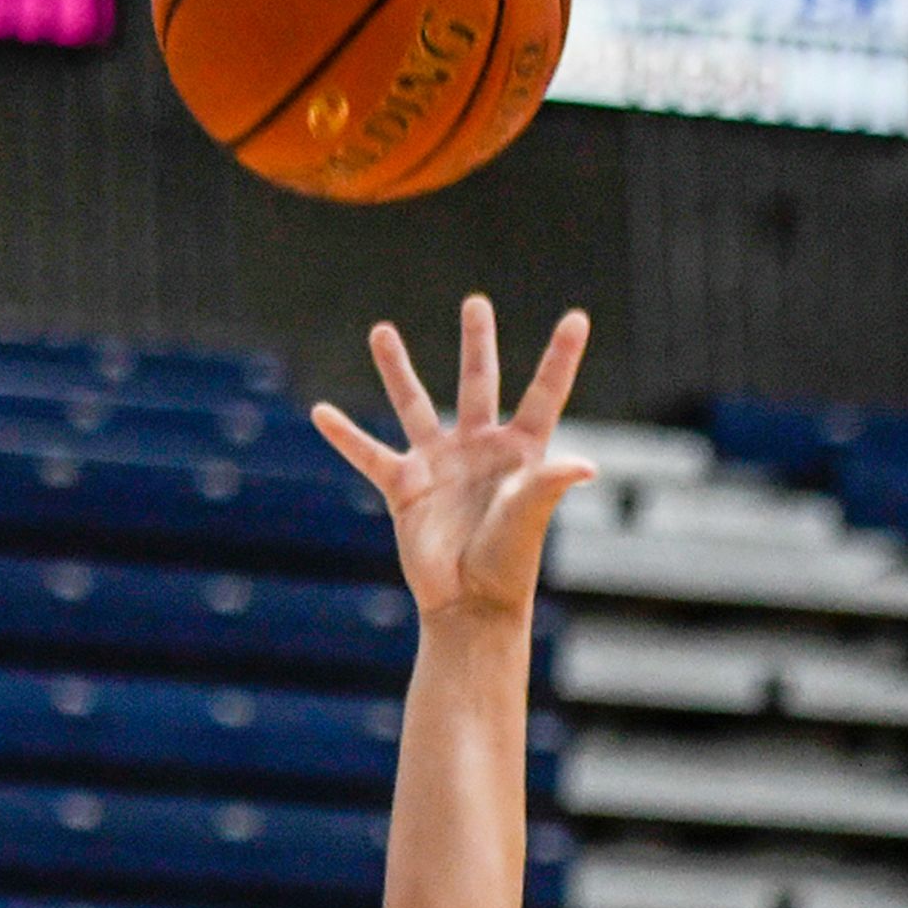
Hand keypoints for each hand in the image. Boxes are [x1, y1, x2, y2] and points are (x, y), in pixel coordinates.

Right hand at [309, 299, 595, 625]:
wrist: (469, 605)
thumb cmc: (508, 562)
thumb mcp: (530, 516)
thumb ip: (549, 483)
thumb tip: (586, 466)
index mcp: (521, 450)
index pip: (543, 393)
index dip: (560, 357)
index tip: (577, 318)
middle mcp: (479, 448)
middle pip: (478, 381)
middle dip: (477, 342)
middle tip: (475, 303)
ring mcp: (439, 463)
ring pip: (414, 403)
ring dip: (397, 368)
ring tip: (381, 330)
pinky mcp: (404, 487)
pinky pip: (369, 454)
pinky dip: (345, 435)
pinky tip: (321, 412)